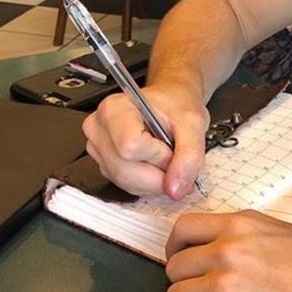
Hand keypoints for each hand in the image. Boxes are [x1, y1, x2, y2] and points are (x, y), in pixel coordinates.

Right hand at [83, 86, 208, 198]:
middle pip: (124, 171)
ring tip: (167, 162)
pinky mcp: (103, 164)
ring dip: (154, 182)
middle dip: (158, 175)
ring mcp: (98, 148)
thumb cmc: (176, 104)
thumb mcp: (193, 123)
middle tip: (175, 160)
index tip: (172, 147)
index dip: (158, 155)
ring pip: (124, 182)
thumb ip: (189, 155)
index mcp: (115, 109)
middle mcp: (99, 128)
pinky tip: (156, 167)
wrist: (171, 102)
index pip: (131, 146)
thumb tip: (175, 188)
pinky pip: (124, 185)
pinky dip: (147, 184)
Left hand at [165, 210, 291, 291]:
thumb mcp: (288, 235)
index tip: (184, 263)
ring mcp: (223, 285)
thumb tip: (225, 242)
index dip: (178, 249)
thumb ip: (250, 235)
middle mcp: (228, 250)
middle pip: (174, 268)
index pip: (184, 228)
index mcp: (242, 225)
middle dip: (187, 285)